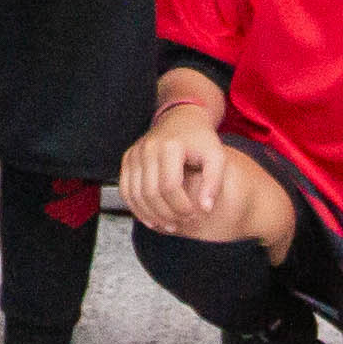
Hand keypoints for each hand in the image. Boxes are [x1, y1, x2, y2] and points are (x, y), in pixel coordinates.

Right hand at [116, 112, 231, 234]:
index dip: (180, 206)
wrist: (181, 118)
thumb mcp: (217, 156)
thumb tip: (205, 208)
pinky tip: (150, 218)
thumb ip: (214, 182)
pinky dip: (135, 207)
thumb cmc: (201, 140)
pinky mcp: (128, 158)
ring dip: (149, 215)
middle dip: (165, 214)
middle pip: (150, 192)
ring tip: (167, 226)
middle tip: (179, 224)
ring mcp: (135, 153)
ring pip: (135, 193)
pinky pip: (125, 189)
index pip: (169, 185)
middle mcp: (148, 148)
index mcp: (170, 146)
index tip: (193, 215)